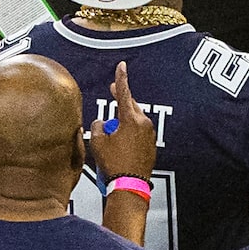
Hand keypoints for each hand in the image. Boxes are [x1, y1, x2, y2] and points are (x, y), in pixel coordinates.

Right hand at [91, 63, 157, 182]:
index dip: (121, 78)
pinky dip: (129, 134)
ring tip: (112, 133)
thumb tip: (101, 122)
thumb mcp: (97, 143)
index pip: (124, 92)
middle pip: (130, 106)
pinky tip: (121, 145)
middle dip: (120, 101)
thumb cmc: (114, 163)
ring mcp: (150, 134)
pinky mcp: (152, 145)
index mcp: (130, 119)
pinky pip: (139, 133)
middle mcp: (143, 123)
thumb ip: (97, 126)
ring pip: (134, 120)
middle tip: (112, 93)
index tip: (122, 65)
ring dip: (124, 121)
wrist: (130, 184)